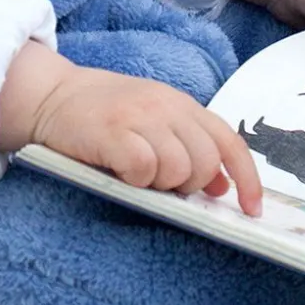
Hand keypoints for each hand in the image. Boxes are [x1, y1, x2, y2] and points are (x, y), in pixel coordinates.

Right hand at [0, 42, 262, 214]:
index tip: (252, 210)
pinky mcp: (112, 132)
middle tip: (160, 181)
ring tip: (136, 174)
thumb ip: (189, 146)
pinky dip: (135, 180)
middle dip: (189, 184)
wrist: (52, 94)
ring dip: (160, 183)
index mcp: (182, 105)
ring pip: (179, 168)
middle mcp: (166, 107)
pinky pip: (144, 169)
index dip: (247, 179)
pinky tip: (120, 171)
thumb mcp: (154, 122)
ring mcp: (139, 117)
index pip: (229, 142)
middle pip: (205, 161)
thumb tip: (221, 186)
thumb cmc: (104, 114)